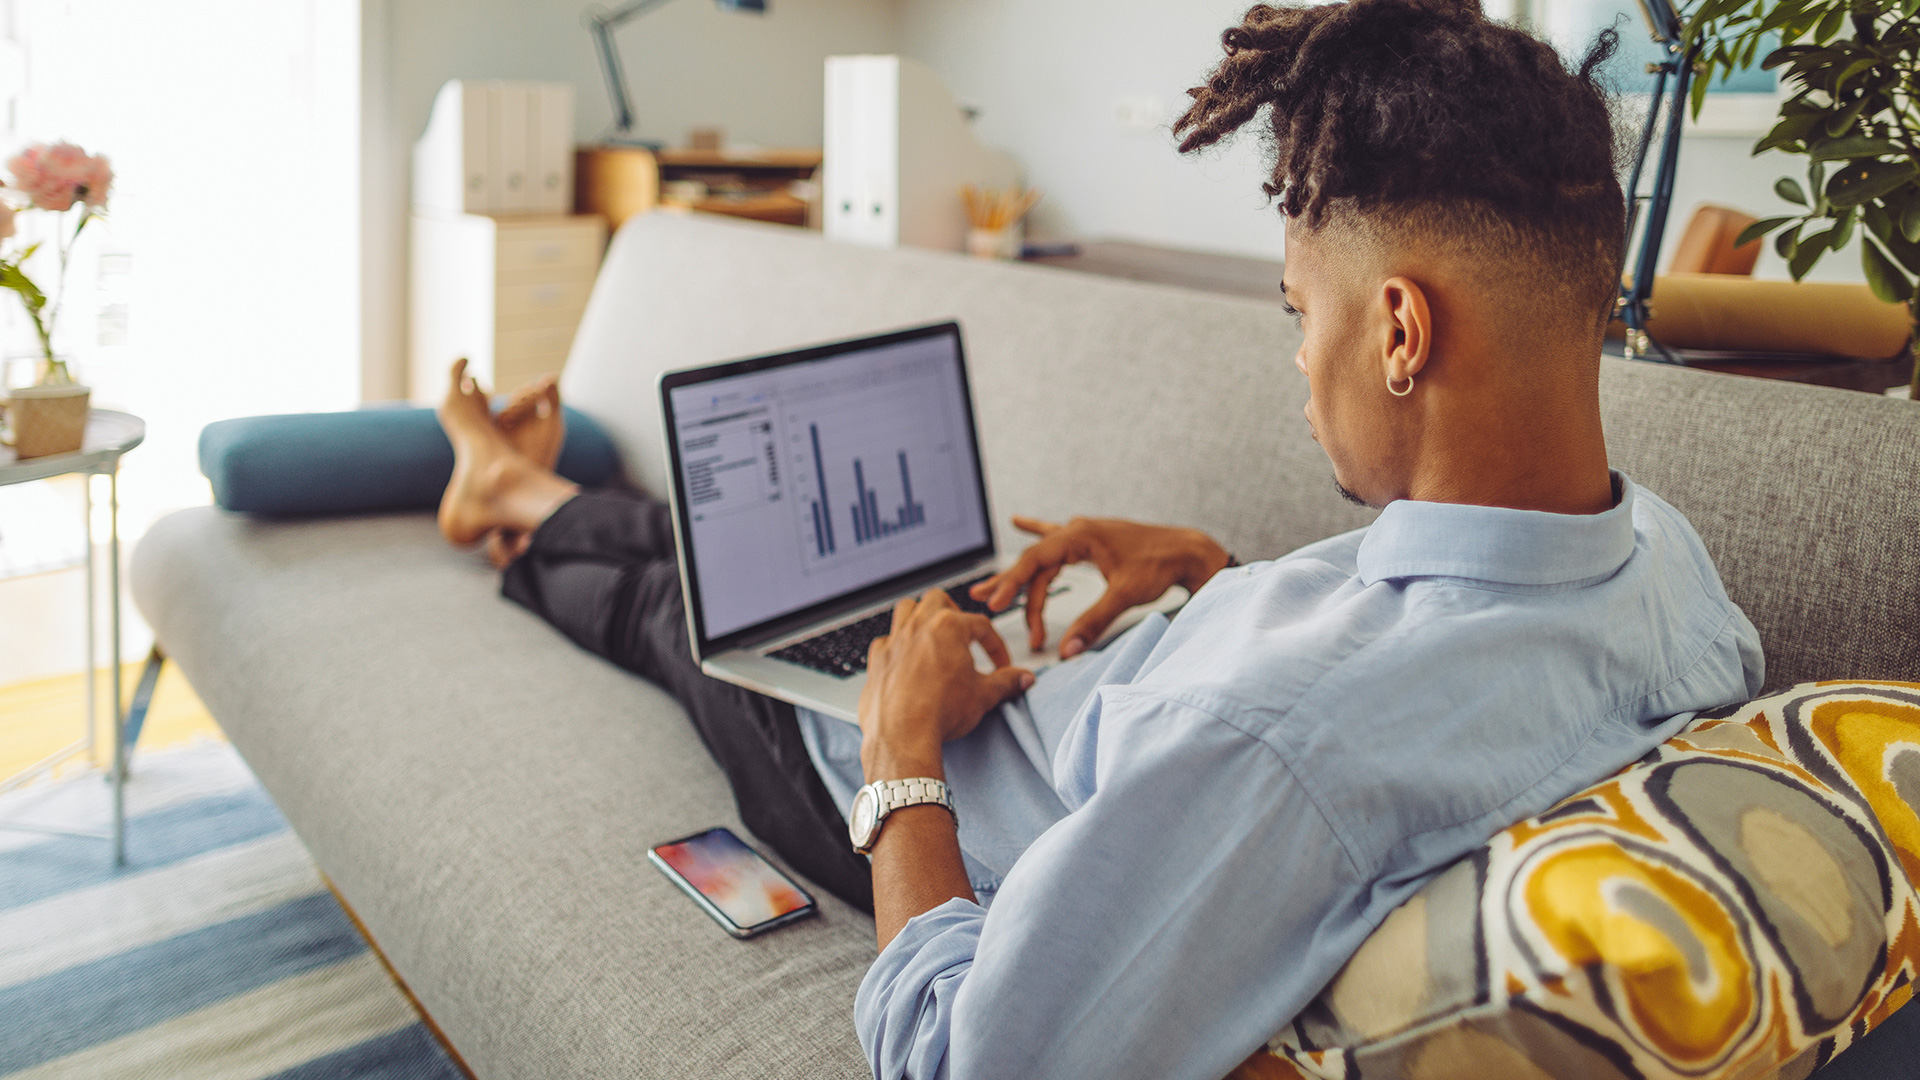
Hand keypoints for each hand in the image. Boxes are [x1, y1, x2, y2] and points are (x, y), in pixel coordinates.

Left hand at [859, 589, 1034, 781]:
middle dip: (953, 612)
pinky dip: (896, 645)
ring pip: (906, 609)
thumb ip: (1006, 682)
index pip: (981, 625)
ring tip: (931, 634)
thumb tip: (1023, 679)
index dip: (995, 646)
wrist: (902, 735)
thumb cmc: (940, 712)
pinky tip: (905, 660)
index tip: (1001, 664)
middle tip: (962, 634)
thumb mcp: (983, 696)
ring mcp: (894, 641)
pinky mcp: (876, 660)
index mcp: (948, 627)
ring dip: (920, 616)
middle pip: (938, 600)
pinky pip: (884, 640)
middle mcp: (918, 626)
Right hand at [970, 516, 1231, 657]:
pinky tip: (1019, 521)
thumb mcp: (1125, 595)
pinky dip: (1037, 531)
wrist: (1187, 551)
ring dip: (1022, 576)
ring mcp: (1084, 533)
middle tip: (985, 602)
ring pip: (1044, 557)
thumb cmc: (1160, 565)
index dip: (1012, 584)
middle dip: (1010, 584)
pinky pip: (1056, 539)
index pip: (1035, 561)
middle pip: (1035, 562)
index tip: (995, 604)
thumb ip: (1093, 622)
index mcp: (1080, 536)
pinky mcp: (1092, 541)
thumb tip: (1068, 650)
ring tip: (993, 585)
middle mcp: (1078, 531)